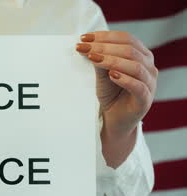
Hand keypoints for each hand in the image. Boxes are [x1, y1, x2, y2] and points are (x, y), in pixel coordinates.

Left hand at [75, 31, 157, 166]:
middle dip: (104, 47)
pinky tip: (111, 75)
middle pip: (130, 50)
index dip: (105, 36)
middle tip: (84, 48)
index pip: (126, 38)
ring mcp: (149, 83)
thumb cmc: (110, 94)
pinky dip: (125, 79)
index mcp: (140, 55)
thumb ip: (98, 59)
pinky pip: (139, 87)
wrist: (113, 120)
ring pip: (136, 66)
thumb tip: (87, 44)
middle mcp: (148, 67)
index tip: (84, 38)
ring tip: (94, 59)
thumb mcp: (101, 74)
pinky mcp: (145, 100)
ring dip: (112, 61)